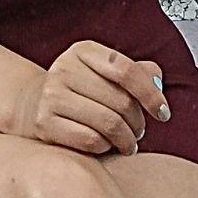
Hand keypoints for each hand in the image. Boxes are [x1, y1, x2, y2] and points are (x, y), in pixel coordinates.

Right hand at [8, 40, 170, 155]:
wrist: (33, 104)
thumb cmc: (81, 90)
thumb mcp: (105, 72)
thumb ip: (137, 72)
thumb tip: (156, 81)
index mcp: (84, 51)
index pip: (127, 70)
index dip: (150, 94)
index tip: (163, 113)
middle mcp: (64, 68)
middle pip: (120, 101)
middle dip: (138, 122)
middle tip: (139, 131)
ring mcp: (51, 95)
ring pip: (108, 123)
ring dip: (126, 139)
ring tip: (128, 142)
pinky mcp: (44, 122)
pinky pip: (90, 140)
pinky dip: (105, 147)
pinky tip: (106, 145)